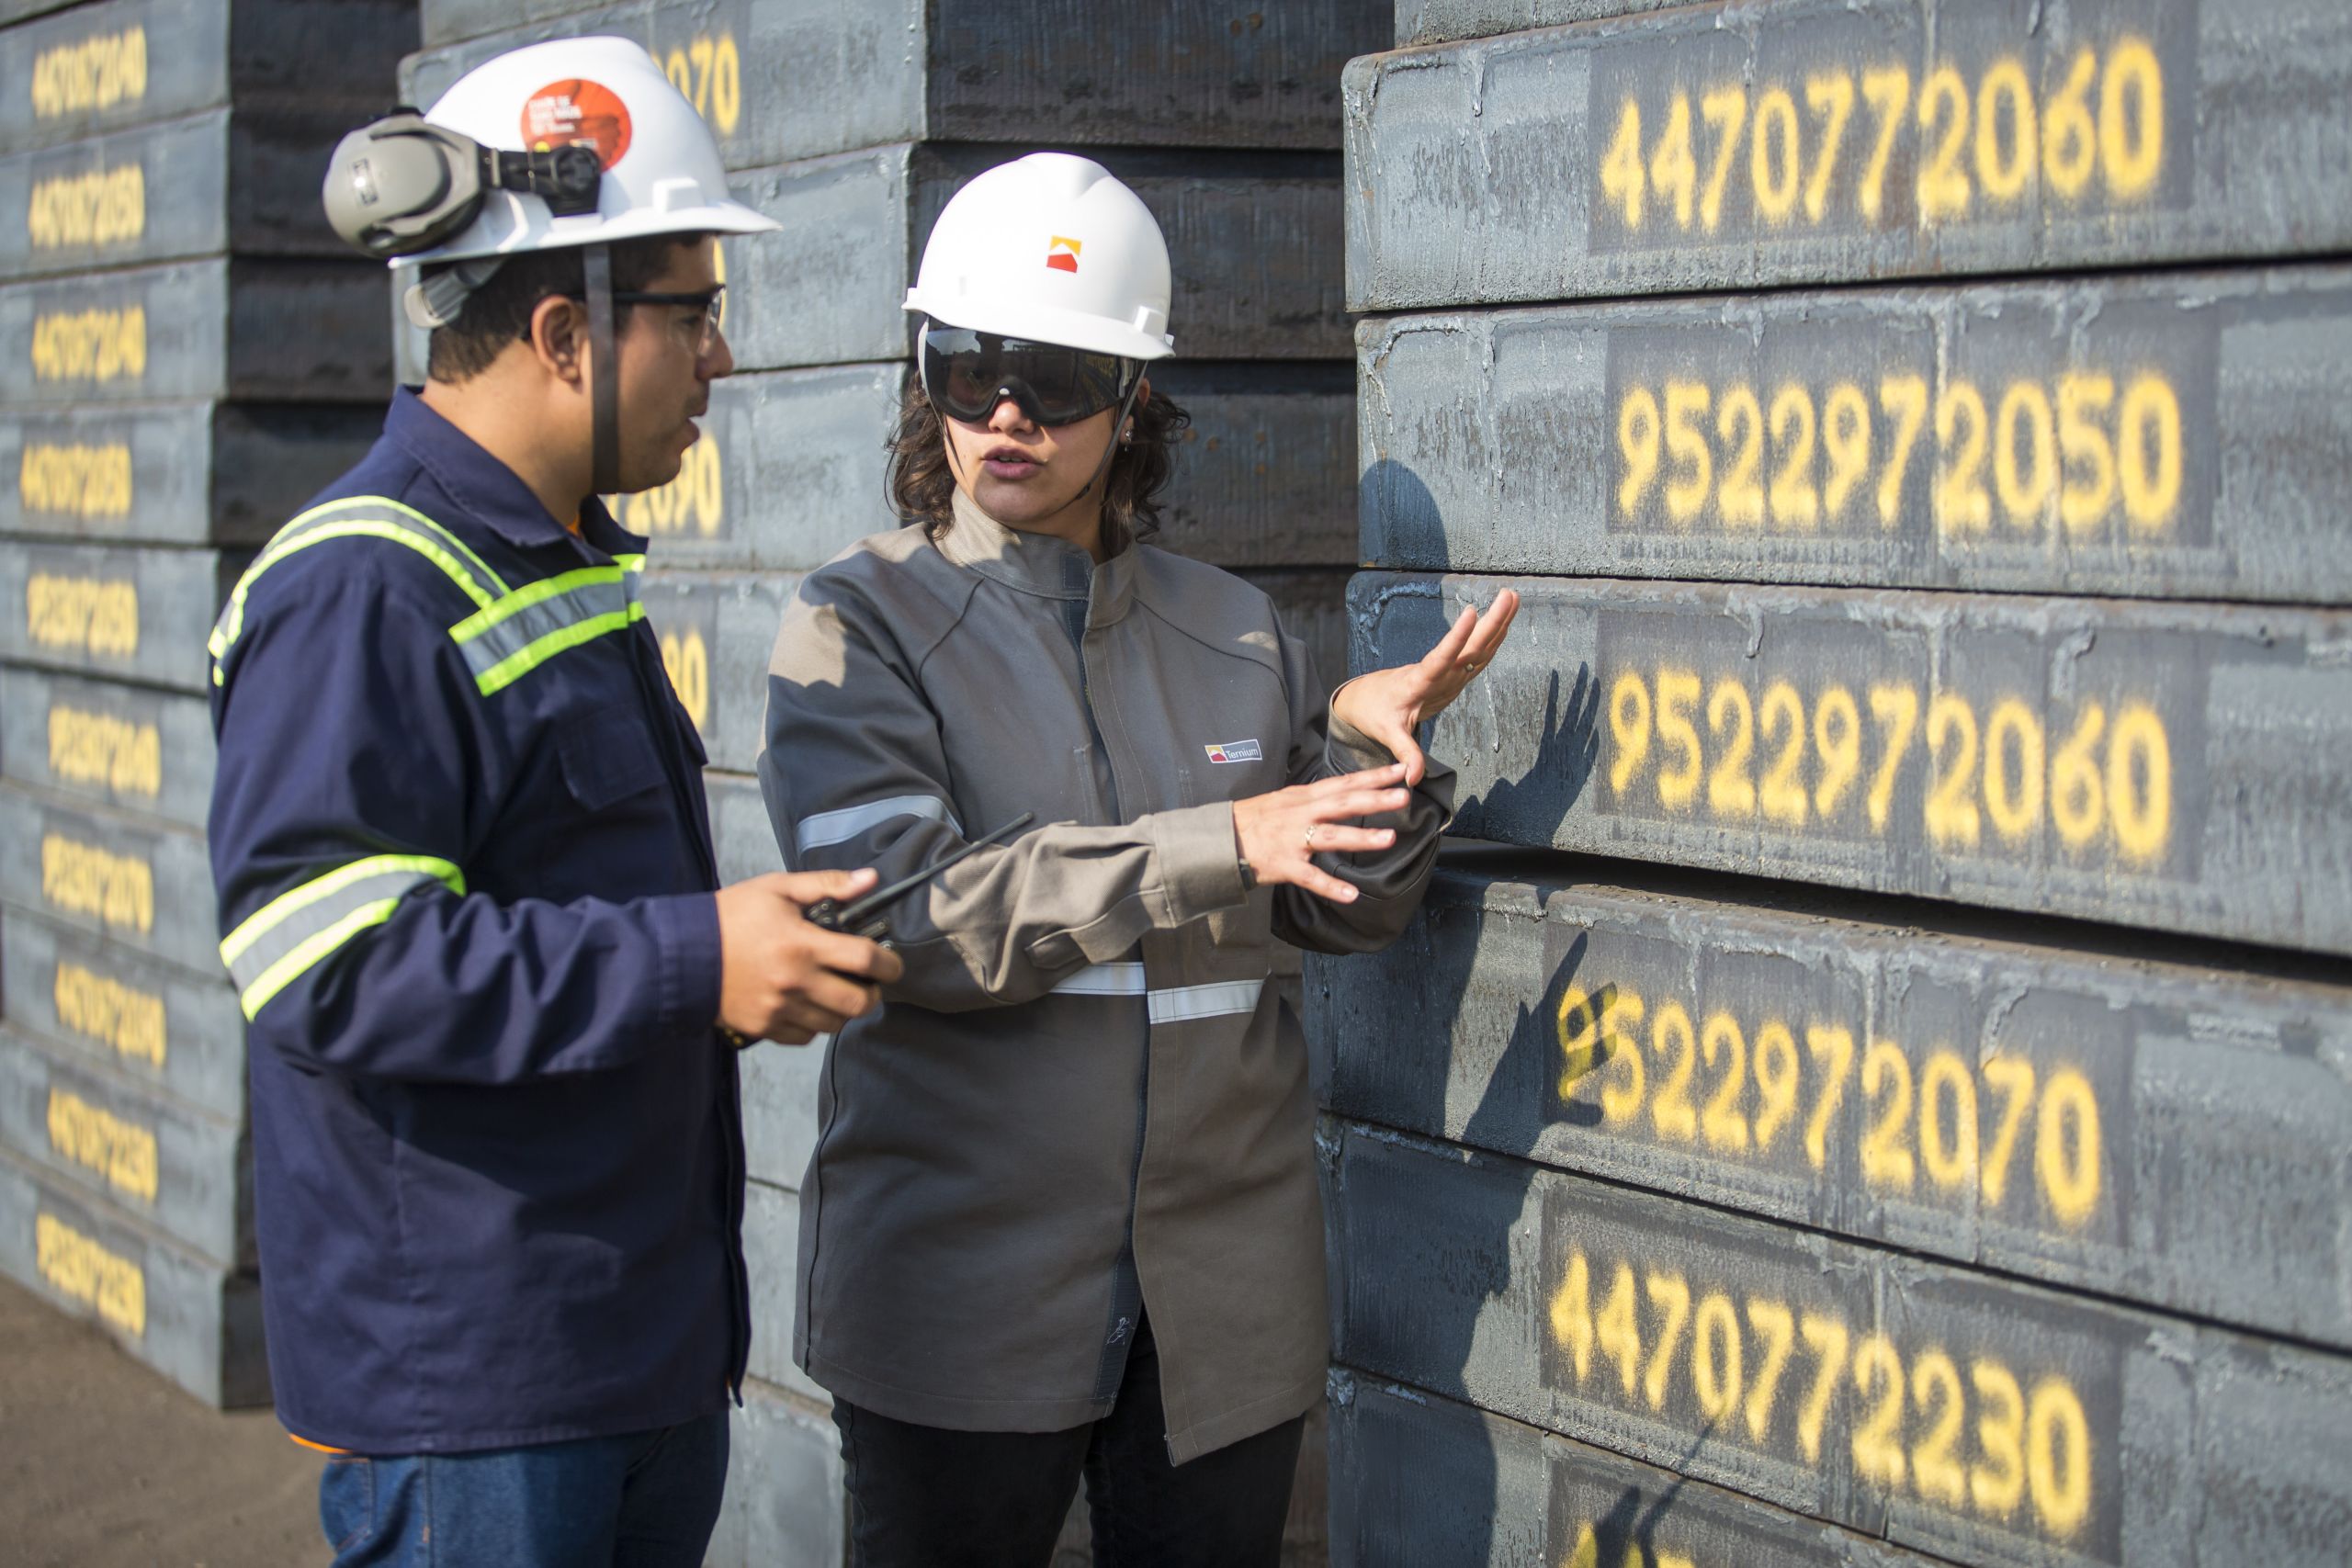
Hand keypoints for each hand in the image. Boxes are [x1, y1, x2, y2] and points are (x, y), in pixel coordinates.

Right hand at [714, 870, 906, 1044]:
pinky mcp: (763, 1027)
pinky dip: (814, 1025)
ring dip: (844, 1010)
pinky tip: (808, 1005)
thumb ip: (827, 885)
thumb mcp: (777, 889)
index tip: (892, 964)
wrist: (680, 953)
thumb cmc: (730, 916)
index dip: (889, 963)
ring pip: (834, 1024)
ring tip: (837, 992)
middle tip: (868, 983)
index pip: (865, 960)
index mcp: (802, 945)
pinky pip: (805, 1037)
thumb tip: (869, 880)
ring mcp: (779, 1009)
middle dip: (872, 994)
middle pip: (857, 1002)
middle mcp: (794, 982)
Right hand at [1231, 765, 1411, 904]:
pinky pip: (1310, 877)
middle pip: (1342, 804)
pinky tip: (1351, 895)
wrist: (1219, 840)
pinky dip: (1330, 887)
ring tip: (1388, 839)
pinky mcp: (1283, 865)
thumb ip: (1312, 798)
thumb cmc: (1252, 820)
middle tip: (1402, 796)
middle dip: (1374, 800)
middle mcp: (1300, 814)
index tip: (1398, 771)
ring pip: (1331, 837)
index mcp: (1303, 798)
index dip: (1372, 777)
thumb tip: (1340, 791)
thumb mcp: (1283, 800)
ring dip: (1360, 837)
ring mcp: (1292, 840)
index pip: (1343, 783)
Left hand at [1329, 589, 1519, 784]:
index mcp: (1419, 681)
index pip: (1440, 658)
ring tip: (1513, 597)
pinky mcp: (1453, 673)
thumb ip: (1404, 753)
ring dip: (1495, 623)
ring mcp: (1447, 671)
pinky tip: (1507, 621)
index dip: (1455, 638)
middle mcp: (1436, 671)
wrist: (1369, 696)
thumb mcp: (1387, 735)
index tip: (1471, 613)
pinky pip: (1475, 654)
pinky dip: (1493, 639)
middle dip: (1490, 622)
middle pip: (1467, 646)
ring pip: (1475, 645)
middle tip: (1508, 595)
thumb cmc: (1376, 713)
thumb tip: (1413, 778)